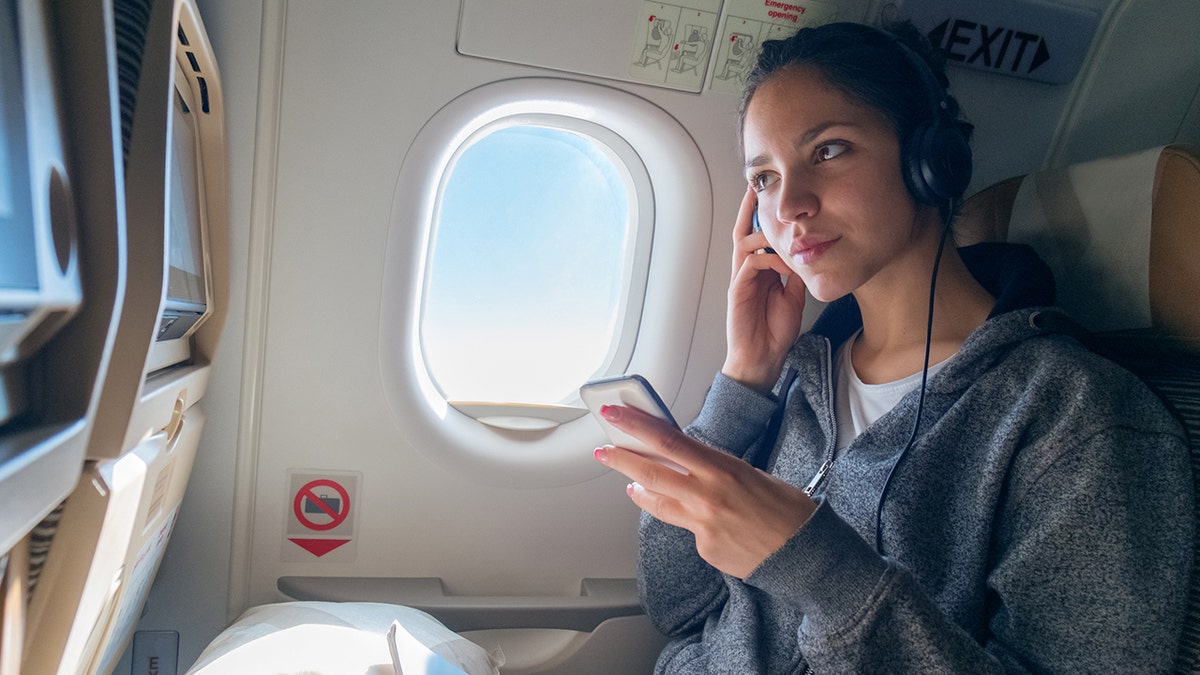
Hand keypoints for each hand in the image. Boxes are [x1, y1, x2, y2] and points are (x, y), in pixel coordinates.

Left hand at [593, 404, 815, 578]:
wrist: (807, 555)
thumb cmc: (787, 510)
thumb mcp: (753, 475)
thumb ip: (716, 468)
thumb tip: (687, 459)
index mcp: (723, 468)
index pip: (670, 440)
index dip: (638, 426)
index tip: (616, 416)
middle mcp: (708, 494)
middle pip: (652, 470)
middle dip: (621, 457)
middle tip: (603, 450)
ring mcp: (703, 524)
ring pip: (658, 502)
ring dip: (640, 490)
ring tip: (630, 484)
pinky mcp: (704, 548)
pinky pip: (686, 529)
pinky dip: (688, 521)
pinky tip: (703, 522)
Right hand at [723, 187, 806, 391]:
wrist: (762, 358)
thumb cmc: (775, 331)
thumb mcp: (794, 296)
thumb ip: (795, 274)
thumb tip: (806, 253)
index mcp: (760, 271)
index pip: (758, 236)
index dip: (761, 216)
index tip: (768, 194)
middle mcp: (748, 271)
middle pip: (743, 232)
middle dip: (749, 209)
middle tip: (757, 187)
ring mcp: (741, 279)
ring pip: (744, 243)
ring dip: (762, 232)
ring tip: (779, 226)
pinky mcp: (738, 290)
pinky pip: (751, 264)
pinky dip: (767, 258)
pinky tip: (783, 262)